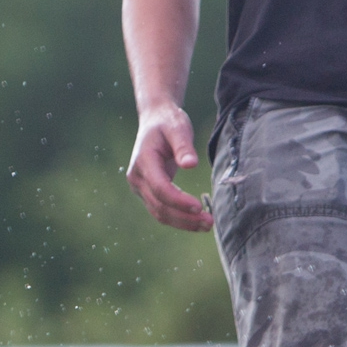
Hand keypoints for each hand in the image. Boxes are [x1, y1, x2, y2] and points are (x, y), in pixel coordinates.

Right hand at [126, 102, 212, 231]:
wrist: (155, 121)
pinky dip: (179, 218)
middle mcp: (137, 179)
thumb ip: (183, 146)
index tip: (199, 206)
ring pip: (160, 213)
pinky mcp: (147, 192)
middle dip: (184, 217)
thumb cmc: (168, 123)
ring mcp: (140, 188)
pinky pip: (161, 211)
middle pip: (160, 206)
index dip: (178, 200)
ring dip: (183, 222)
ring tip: (207, 225)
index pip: (160, 188)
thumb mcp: (178, 128)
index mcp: (143, 162)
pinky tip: (196, 221)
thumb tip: (191, 165)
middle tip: (209, 222)